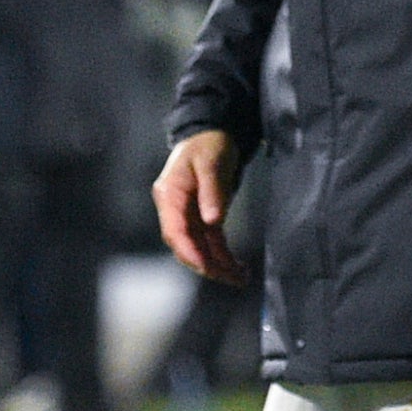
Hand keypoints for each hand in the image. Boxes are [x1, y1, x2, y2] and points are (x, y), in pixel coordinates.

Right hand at [155, 129, 247, 284]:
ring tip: (241, 278)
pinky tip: (238, 267)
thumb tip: (213, 221)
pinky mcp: (202, 216)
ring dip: (218, 264)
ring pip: (200, 247)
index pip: (175, 230)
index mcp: (170, 195)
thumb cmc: (210, 144)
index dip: (190, 251)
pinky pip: (211, 241)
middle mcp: (175, 208)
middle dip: (207, 264)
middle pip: (186, 245)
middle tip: (231, 278)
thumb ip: (212, 192)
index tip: (208, 266)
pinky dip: (223, 255)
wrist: (213, 132)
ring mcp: (188, 214)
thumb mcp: (212, 163)